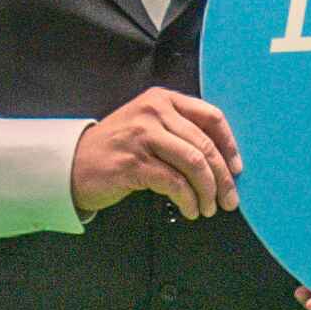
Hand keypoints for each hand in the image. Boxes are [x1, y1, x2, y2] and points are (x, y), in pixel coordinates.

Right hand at [67, 90, 240, 219]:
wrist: (73, 163)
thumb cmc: (116, 148)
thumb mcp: (147, 126)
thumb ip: (179, 131)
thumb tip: (221, 159)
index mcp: (163, 100)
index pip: (211, 116)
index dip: (229, 145)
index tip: (236, 168)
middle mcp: (154, 112)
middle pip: (205, 145)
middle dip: (223, 178)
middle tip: (229, 199)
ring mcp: (143, 136)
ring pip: (194, 164)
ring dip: (208, 192)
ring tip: (209, 208)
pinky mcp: (134, 163)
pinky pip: (174, 183)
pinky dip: (188, 200)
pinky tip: (190, 210)